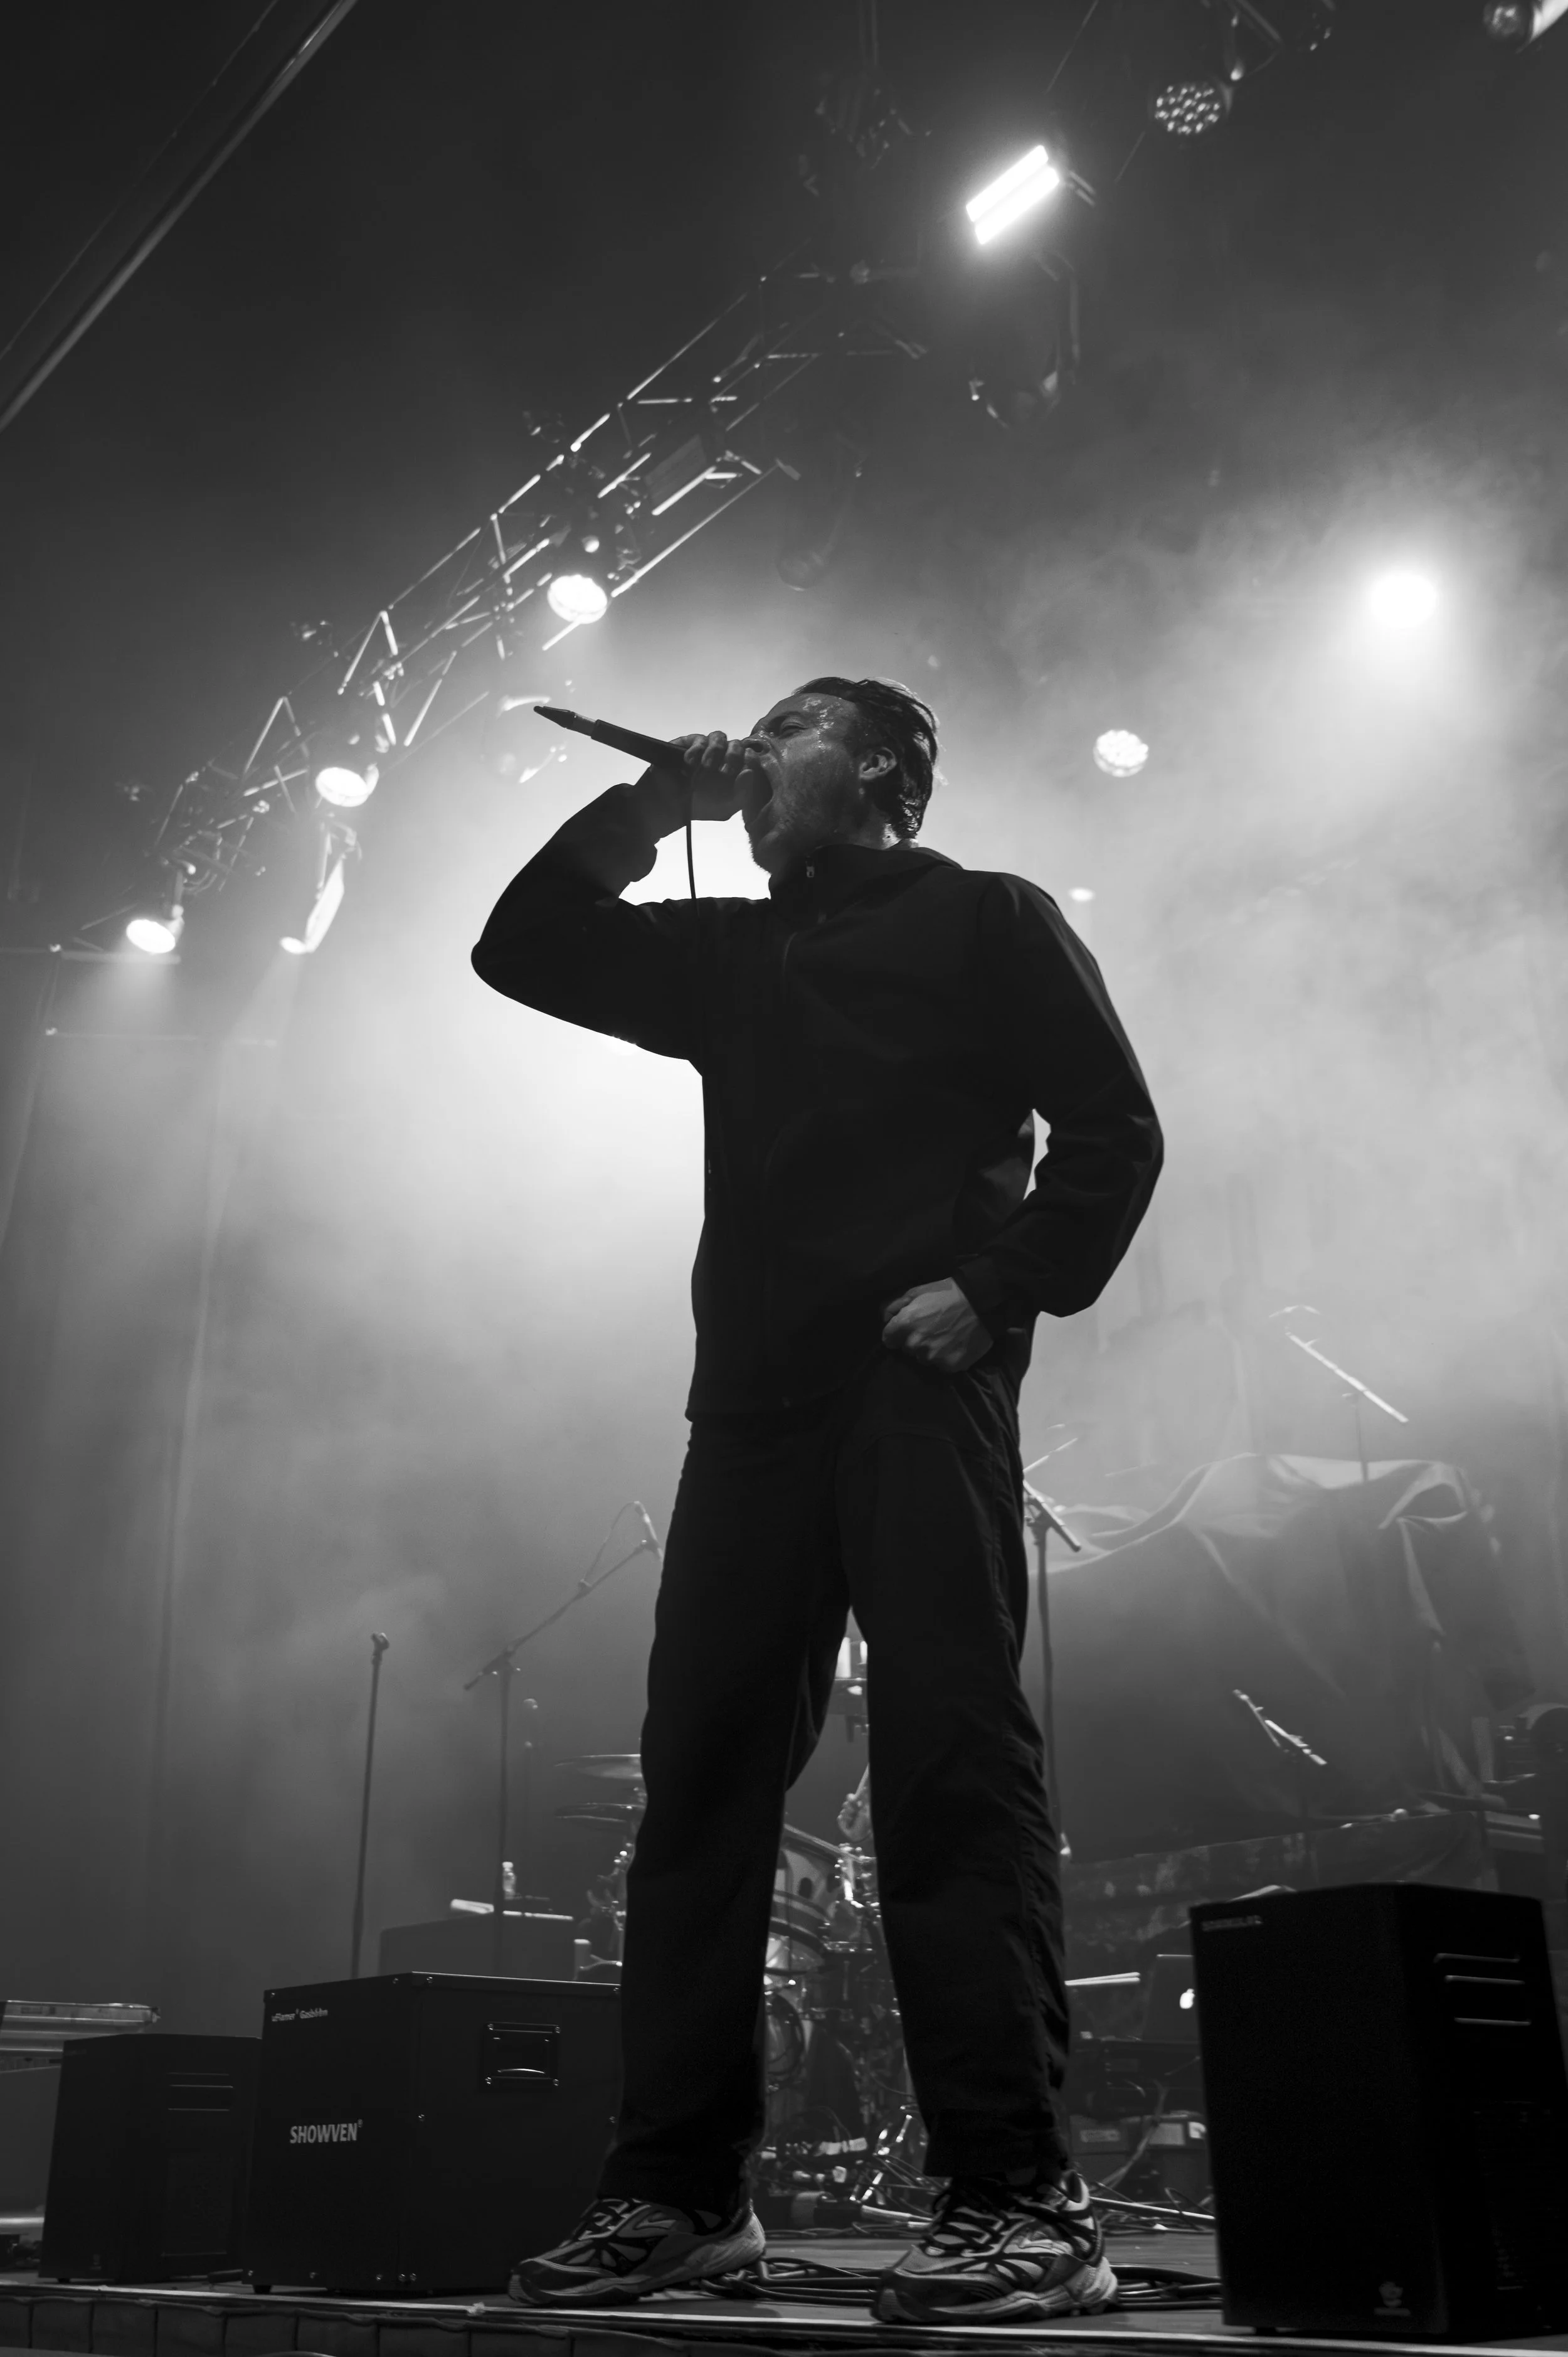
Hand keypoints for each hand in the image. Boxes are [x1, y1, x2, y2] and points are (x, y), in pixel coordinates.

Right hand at [645, 731, 763, 822]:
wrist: (668, 806)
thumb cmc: (699, 808)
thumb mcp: (725, 808)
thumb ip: (742, 793)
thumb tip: (750, 772)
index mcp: (735, 771)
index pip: (750, 756)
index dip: (749, 761)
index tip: (742, 773)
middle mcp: (722, 757)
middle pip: (737, 744)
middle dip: (733, 756)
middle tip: (724, 773)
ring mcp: (705, 749)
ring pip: (719, 737)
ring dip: (715, 751)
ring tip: (705, 767)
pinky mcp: (688, 744)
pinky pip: (698, 739)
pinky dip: (696, 750)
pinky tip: (689, 763)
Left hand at [881, 1279, 991, 1372]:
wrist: (982, 1302)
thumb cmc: (948, 1293)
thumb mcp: (918, 1291)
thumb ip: (896, 1306)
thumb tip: (885, 1319)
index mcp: (905, 1324)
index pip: (888, 1339)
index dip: (895, 1334)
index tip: (905, 1330)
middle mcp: (916, 1344)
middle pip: (907, 1349)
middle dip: (914, 1341)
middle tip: (931, 1329)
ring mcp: (933, 1357)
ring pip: (924, 1358)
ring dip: (930, 1350)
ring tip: (944, 1336)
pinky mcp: (950, 1366)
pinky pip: (941, 1364)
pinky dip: (946, 1356)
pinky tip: (955, 1343)